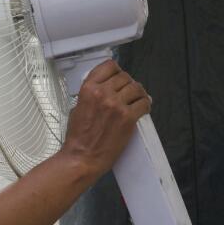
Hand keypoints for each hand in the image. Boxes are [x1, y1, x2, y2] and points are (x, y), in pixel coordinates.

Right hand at [60, 60, 150, 176]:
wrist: (82, 158)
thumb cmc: (78, 138)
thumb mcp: (77, 107)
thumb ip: (91, 94)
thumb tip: (104, 89)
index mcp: (88, 89)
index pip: (109, 66)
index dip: (116, 71)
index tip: (119, 77)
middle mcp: (103, 93)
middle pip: (124, 77)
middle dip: (128, 83)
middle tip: (130, 92)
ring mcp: (116, 105)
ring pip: (136, 88)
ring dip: (139, 93)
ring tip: (138, 99)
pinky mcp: (128, 118)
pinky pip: (144, 103)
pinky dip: (146, 105)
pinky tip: (143, 108)